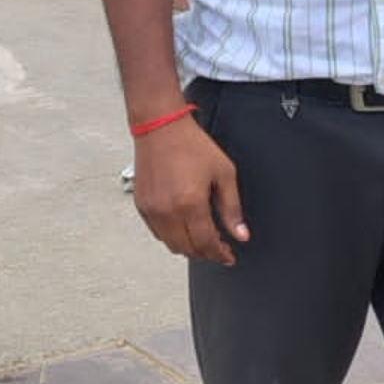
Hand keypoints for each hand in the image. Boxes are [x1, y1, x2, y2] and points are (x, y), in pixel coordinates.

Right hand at [133, 116, 248, 263]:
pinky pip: (158, 233)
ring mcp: (152, 211)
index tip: (228, 256)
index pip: (206, 244)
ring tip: (202, 239)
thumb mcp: (223, 173)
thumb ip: (232, 207)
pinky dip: (172, 237)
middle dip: (206, 253)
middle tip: (218, 248)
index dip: (220, 254)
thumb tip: (240, 233)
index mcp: (190, 203)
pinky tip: (184, 227)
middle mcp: (168, 211)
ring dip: (189, 247)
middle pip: (188, 249)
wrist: (160, 127)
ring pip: (171, 245)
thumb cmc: (190, 144)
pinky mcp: (142, 207)